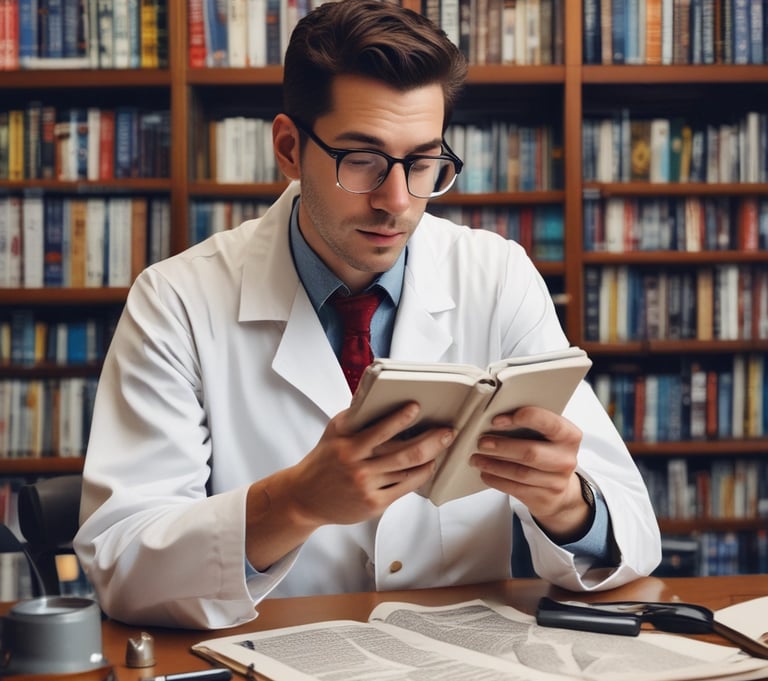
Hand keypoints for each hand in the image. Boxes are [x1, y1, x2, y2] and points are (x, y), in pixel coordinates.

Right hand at [286, 402, 454, 524]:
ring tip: (442, 445)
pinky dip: (421, 475)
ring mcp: (367, 487)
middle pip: (404, 453)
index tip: (416, 407)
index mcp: (348, 446)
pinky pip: (405, 488)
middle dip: (431, 441)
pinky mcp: (374, 504)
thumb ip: (355, 415)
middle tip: (447, 431)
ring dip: (430, 457)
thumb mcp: (334, 432)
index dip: (400, 419)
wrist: (305, 497)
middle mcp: (358, 467)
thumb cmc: (324, 459)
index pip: (379, 430)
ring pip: (408, 471)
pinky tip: (429, 465)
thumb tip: (375, 394)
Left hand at [470, 406, 591, 542]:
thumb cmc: (547, 454)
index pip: (550, 423)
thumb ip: (531, 426)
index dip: (524, 419)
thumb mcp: (547, 436)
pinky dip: (496, 480)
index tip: (497, 420)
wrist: (560, 491)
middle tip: (481, 443)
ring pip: (520, 473)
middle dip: (501, 447)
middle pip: (531, 453)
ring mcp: (557, 481)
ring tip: (476, 459)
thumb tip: (495, 421)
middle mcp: (566, 459)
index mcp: (569, 436)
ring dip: (494, 465)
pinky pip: (515, 489)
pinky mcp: (544, 498)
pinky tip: (485, 473)